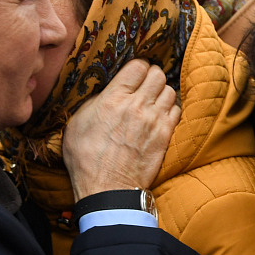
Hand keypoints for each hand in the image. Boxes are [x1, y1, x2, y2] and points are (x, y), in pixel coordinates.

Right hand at [62, 59, 180, 200]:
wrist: (106, 189)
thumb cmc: (86, 158)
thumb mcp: (78, 123)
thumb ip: (95, 101)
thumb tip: (108, 91)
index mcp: (113, 98)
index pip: (138, 66)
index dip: (137, 68)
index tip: (134, 75)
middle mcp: (137, 106)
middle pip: (157, 74)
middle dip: (151, 76)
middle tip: (144, 85)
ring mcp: (154, 120)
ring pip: (169, 90)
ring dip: (161, 92)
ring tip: (152, 100)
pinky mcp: (165, 135)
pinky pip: (176, 110)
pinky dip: (170, 109)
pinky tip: (160, 115)